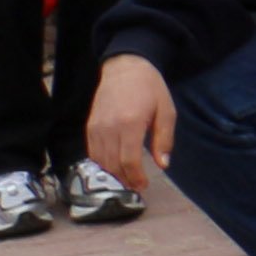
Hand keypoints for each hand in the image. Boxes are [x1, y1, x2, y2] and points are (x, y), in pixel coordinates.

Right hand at [84, 53, 174, 189]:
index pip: (129, 160)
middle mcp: (109, 127)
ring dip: (112, 174)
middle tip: (136, 187)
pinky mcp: (89, 126)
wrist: (124, 68)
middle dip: (124, 179)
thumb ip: (164, 139)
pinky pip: (92, 151)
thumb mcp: (166, 111)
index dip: (135, 177)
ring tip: (126, 180)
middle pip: (112, 164)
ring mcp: (96, 127)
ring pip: (100, 161)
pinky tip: (112, 167)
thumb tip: (163, 165)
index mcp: (131, 123)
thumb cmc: (150, 88)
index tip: (143, 185)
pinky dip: (101, 163)